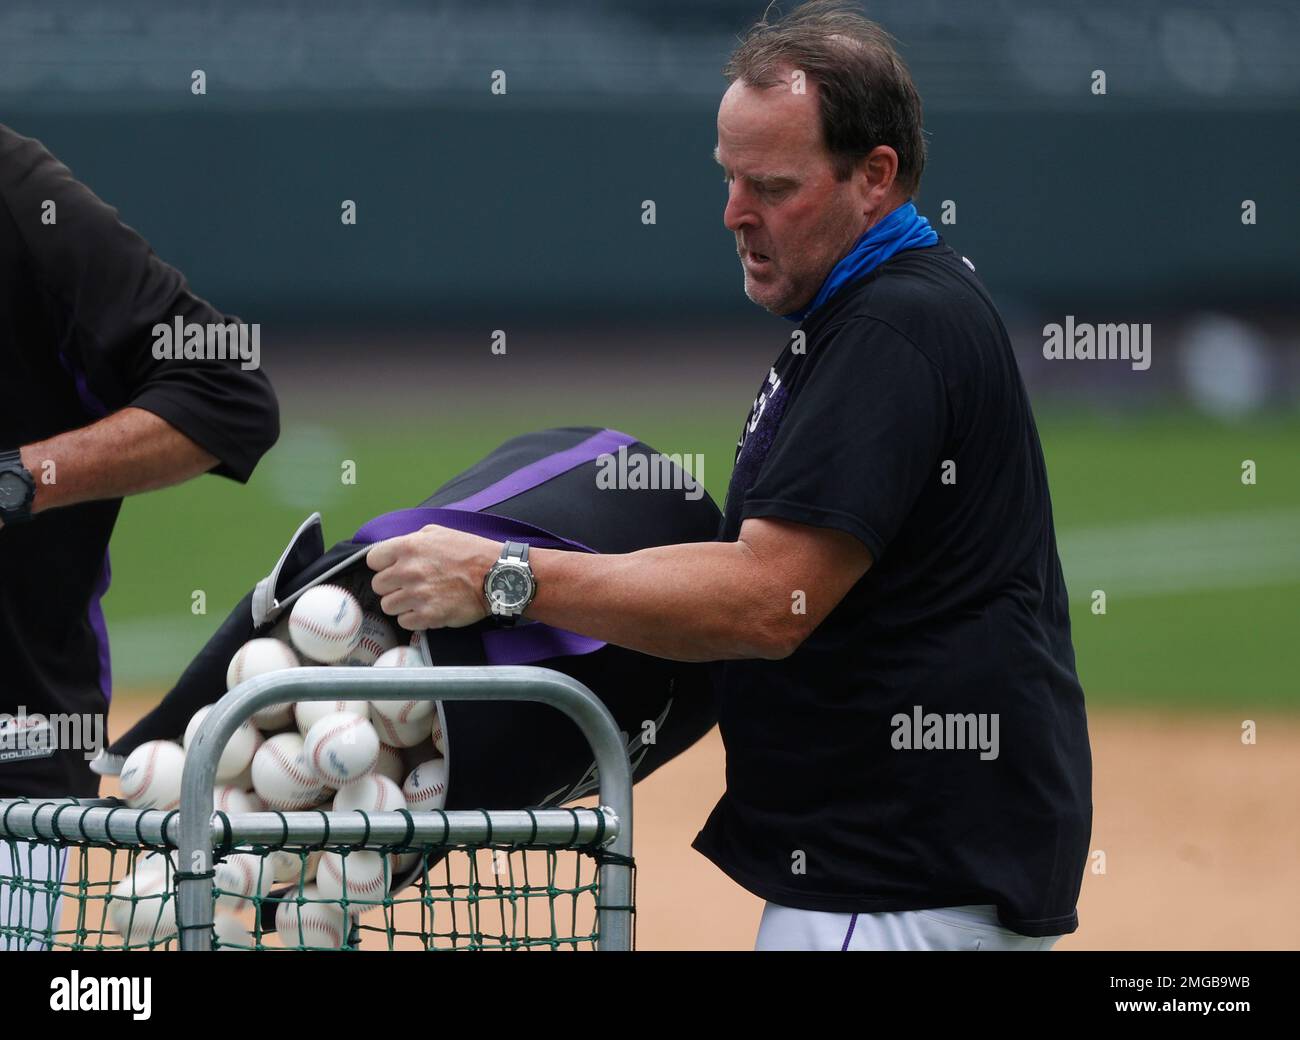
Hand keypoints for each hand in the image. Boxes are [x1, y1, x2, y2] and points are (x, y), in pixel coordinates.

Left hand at [366, 524, 500, 630]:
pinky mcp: (427, 616)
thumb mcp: (439, 532)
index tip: (394, 568)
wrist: (497, 576)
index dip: (383, 564)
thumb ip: (412, 540)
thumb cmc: (470, 552)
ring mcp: (416, 595)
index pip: (373, 560)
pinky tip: (427, 609)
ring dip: (401, 604)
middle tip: (409, 585)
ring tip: (419, 599)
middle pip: (378, 585)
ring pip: (388, 606)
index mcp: (408, 547)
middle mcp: (408, 571)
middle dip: (392, 586)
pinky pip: (404, 622)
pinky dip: (413, 618)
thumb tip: (394, 550)